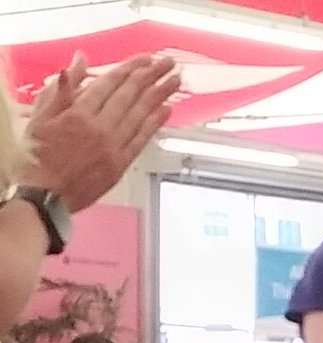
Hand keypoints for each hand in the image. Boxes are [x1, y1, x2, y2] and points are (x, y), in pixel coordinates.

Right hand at [22, 54, 180, 211]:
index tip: (147, 59)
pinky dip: (154, 124)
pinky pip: (140, 140)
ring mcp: (112, 148)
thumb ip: (61, 89)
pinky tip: (166, 110)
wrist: (45, 195)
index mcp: (78, 114)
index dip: (130, 69)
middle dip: (151, 77)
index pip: (110, 84)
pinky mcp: (120, 166)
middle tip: (169, 64)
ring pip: (139, 116)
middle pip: (129, 97)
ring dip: (159, 96)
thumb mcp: (41, 116)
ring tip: (175, 82)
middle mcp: (100, 129)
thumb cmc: (38, 156)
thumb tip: (78, 61)